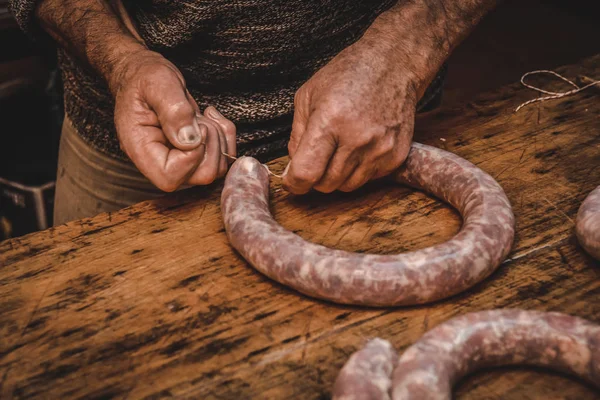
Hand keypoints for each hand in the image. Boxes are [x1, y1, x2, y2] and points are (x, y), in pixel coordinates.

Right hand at [111, 50, 235, 191]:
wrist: (144, 77)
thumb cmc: (144, 78)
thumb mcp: (156, 84)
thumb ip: (173, 110)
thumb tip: (191, 140)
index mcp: (141, 150)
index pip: (170, 177)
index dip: (192, 156)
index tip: (195, 125)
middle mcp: (160, 162)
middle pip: (201, 176)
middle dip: (211, 144)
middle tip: (199, 118)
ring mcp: (180, 161)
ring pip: (216, 168)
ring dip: (219, 138)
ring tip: (201, 116)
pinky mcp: (196, 154)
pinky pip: (223, 157)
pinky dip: (226, 135)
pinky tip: (211, 117)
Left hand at [283, 40, 419, 194]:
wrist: (394, 65)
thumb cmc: (347, 76)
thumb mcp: (309, 96)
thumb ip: (297, 135)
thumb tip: (294, 168)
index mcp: (329, 122)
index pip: (306, 172)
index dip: (295, 183)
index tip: (293, 181)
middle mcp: (356, 139)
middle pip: (326, 184)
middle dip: (315, 177)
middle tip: (317, 159)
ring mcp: (379, 149)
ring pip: (347, 186)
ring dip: (337, 175)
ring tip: (339, 149)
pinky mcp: (396, 156)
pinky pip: (368, 179)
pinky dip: (359, 169)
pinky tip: (360, 146)